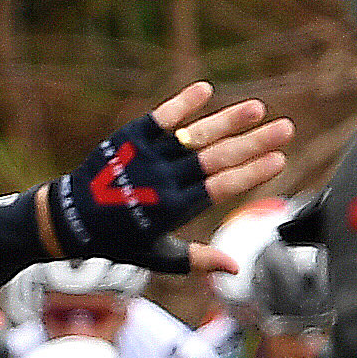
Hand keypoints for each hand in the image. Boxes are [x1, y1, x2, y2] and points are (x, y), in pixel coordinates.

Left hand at [40, 82, 291, 262]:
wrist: (70, 219)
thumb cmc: (119, 240)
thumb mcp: (158, 256)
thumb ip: (198, 259)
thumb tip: (236, 268)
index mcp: (173, 210)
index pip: (221, 187)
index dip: (252, 173)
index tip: (280, 159)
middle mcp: (163, 180)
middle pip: (216, 158)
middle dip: (254, 143)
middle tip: (286, 128)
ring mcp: (147, 156)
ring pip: (195, 135)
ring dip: (228, 120)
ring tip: (258, 108)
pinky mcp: (130, 137)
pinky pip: (161, 118)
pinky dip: (182, 104)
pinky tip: (206, 89)